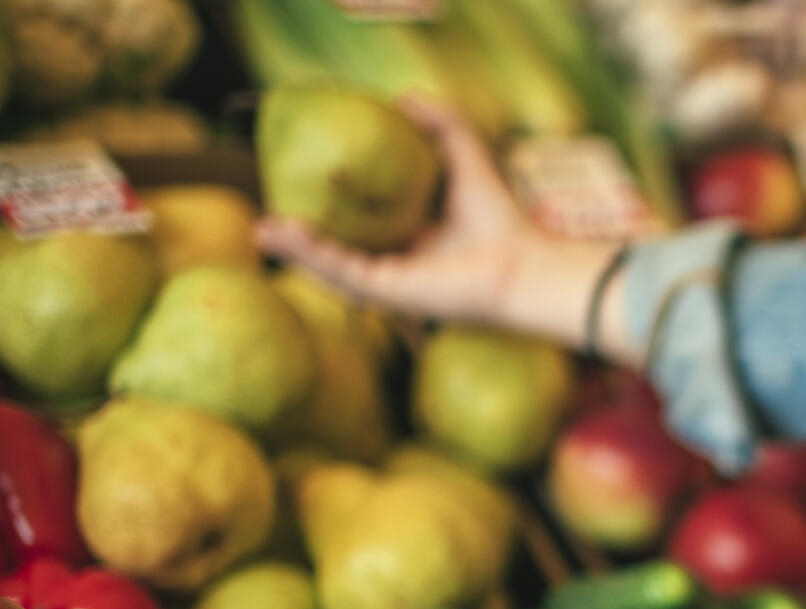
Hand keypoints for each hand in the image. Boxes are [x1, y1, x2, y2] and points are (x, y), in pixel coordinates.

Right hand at [255, 97, 623, 350]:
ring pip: (331, 266)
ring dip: (296, 248)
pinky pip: (340, 272)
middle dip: (301, 236)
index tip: (298, 182)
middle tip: (267, 210)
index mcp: (414, 240)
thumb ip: (443, 125)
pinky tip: (284, 233)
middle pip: (339, 249)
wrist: (522, 265)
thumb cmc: (502, 220)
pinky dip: (310, 255)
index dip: (330, 207)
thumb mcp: (466, 158)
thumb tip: (405, 97)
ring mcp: (391, 283)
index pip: (363, 225)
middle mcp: (399, 264)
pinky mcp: (388, 294)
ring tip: (262, 226)